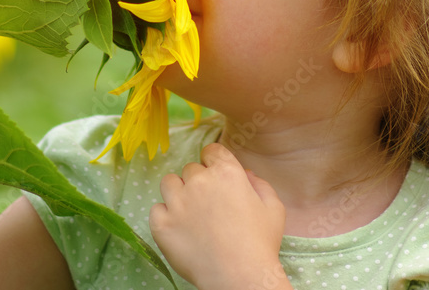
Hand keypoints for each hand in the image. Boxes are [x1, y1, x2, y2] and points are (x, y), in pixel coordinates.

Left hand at [149, 142, 288, 289]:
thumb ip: (260, 184)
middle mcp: (199, 181)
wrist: (239, 277)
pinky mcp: (162, 224)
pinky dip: (165, 216)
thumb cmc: (260, 244)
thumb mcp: (273, 209)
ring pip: (169, 182)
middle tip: (208, 205)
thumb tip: (245, 174)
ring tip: (189, 213)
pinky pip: (156, 209)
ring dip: (178, 193)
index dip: (214, 162)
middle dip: (199, 182)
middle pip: (191, 169)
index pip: (211, 150)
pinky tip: (178, 229)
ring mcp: (177, 202)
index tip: (216, 177)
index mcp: (226, 173)